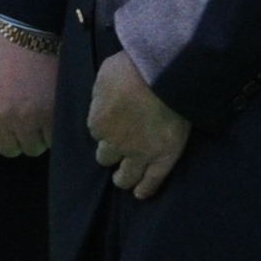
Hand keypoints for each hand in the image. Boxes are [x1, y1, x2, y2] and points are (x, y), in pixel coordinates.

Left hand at [0, 30, 58, 155]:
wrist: (34, 31)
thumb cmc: (8, 51)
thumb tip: (0, 133)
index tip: (6, 124)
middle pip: (8, 148)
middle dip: (17, 137)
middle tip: (27, 121)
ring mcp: (25, 119)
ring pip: (31, 148)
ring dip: (37, 136)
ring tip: (42, 117)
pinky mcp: (50, 117)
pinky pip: (51, 140)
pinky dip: (53, 132)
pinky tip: (53, 114)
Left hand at [86, 51, 191, 198]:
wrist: (164, 72)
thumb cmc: (132, 66)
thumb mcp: (105, 73)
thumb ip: (101, 93)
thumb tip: (103, 100)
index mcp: (98, 121)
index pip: (96, 131)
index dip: (104, 127)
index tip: (112, 123)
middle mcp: (115, 143)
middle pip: (106, 157)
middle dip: (110, 153)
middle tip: (116, 151)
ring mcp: (140, 153)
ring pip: (125, 175)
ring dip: (122, 178)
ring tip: (123, 179)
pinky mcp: (164, 157)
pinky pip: (152, 181)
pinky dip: (145, 190)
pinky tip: (141, 194)